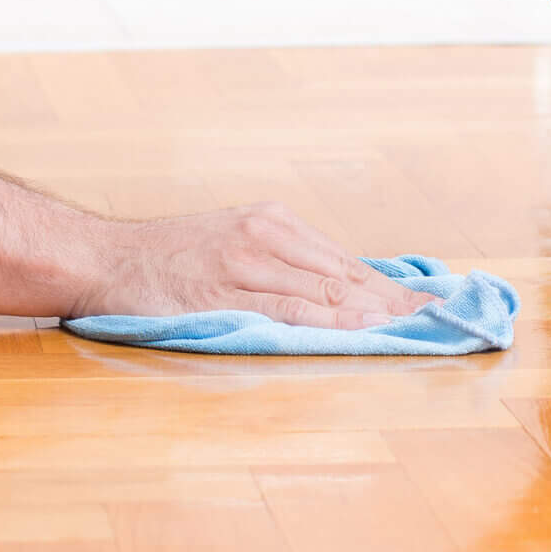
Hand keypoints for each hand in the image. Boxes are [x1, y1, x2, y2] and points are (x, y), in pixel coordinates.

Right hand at [70, 202, 429, 326]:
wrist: (104, 258)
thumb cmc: (169, 259)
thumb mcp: (232, 241)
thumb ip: (281, 263)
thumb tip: (341, 292)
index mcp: (271, 221)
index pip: (347, 261)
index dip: (393, 287)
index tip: (436, 303)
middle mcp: (264, 236)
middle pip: (346, 276)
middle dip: (397, 302)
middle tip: (446, 320)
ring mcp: (244, 265)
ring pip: (326, 291)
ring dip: (377, 314)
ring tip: (418, 329)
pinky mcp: (223, 295)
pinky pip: (289, 311)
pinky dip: (332, 322)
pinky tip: (363, 330)